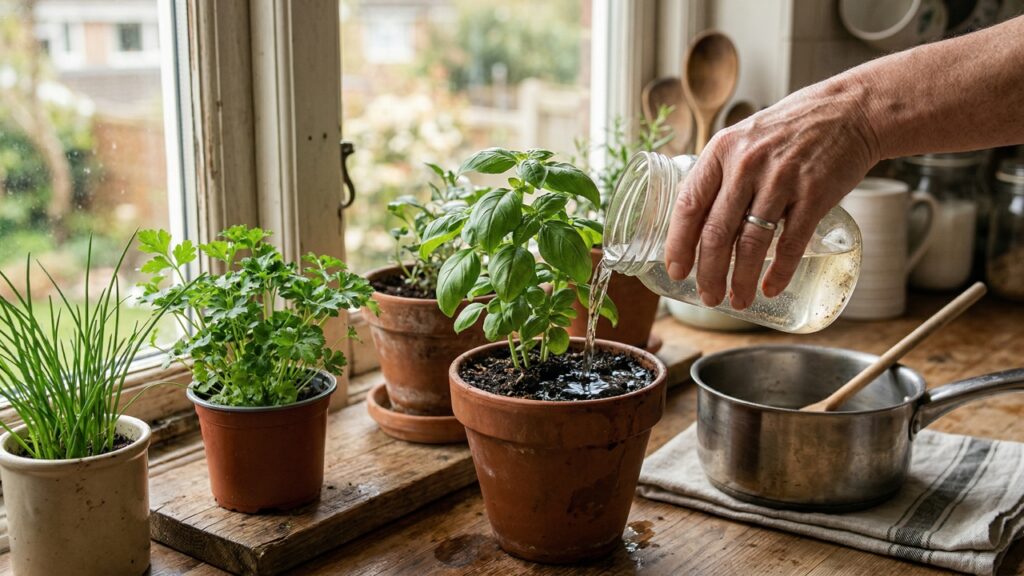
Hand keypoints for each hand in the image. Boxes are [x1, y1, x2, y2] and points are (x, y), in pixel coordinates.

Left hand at [663, 77, 879, 308]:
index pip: (689, 204)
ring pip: (751, 243)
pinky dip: (779, 272)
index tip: (675, 270)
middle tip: (706, 297)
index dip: (678, 243)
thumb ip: (722, 173)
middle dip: (707, 272)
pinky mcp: (814, 193)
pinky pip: (790, 243)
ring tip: (737, 302)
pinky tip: (770, 289)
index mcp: (721, 150)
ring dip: (740, 280)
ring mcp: (781, 179)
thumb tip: (697, 219)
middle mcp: (747, 164)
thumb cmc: (792, 129)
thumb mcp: (745, 139)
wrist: (851, 110)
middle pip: (716, 231)